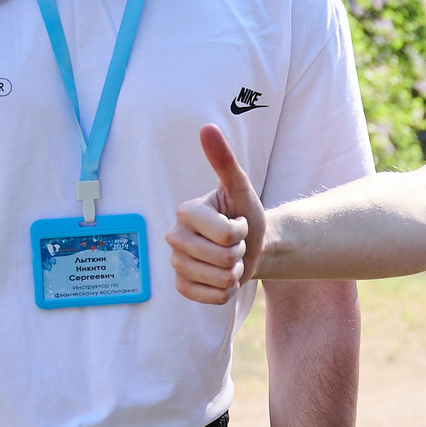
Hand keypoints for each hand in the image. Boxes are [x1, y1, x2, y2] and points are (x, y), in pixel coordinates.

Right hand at [169, 124, 263, 304]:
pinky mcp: (181, 287)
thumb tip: (207, 128)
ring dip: (234, 272)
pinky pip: (214, 298)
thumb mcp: (241, 187)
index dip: (241, 232)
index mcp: (185, 212)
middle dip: (239, 253)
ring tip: (229, 259)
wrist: (251, 246)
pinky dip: (227, 291)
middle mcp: (174, 237)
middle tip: (234, 243)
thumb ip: (224, 160)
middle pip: (223, 259)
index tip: (236, 223)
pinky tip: (222, 277)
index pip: (226, 235)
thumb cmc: (245, 213)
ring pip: (220, 280)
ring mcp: (176, 264)